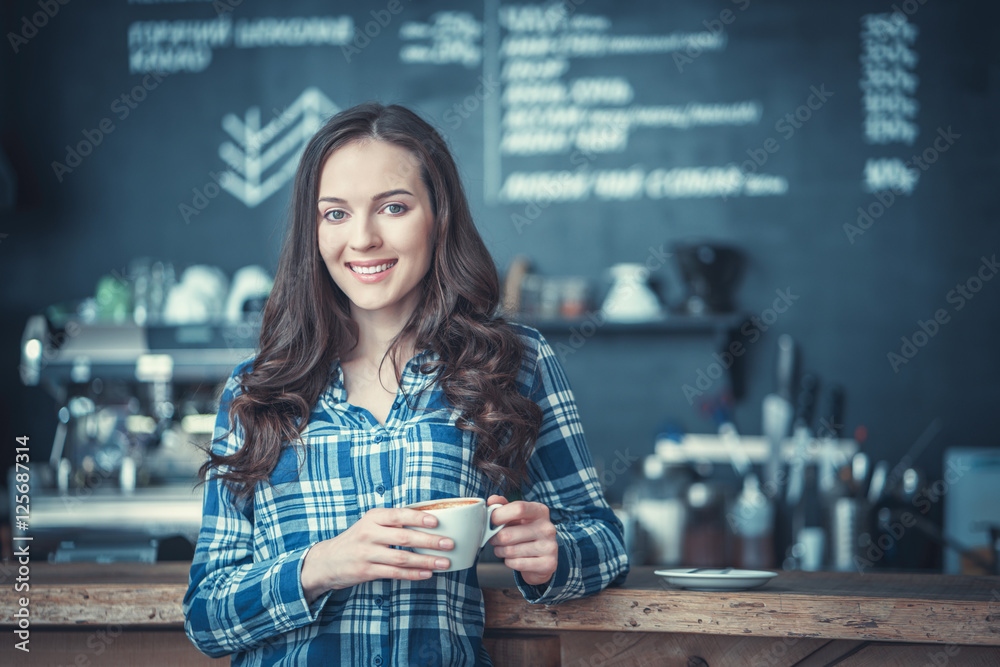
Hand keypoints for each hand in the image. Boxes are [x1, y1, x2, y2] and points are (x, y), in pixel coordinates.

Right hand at [300, 508, 452, 602]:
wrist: (327, 560)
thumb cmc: (357, 539)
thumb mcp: (370, 524)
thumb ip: (393, 522)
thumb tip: (428, 520)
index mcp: (372, 517)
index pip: (399, 515)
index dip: (418, 518)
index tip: (437, 522)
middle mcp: (369, 533)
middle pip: (404, 537)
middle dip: (430, 541)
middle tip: (449, 544)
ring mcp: (367, 553)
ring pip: (402, 558)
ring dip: (426, 561)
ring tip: (444, 562)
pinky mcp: (366, 571)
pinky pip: (394, 573)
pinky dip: (413, 574)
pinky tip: (427, 574)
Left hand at [486, 495, 558, 586]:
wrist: (543, 557)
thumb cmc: (526, 533)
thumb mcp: (517, 517)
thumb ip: (503, 506)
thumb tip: (492, 500)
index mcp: (540, 511)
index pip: (518, 508)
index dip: (499, 515)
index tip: (491, 521)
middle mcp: (547, 528)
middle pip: (508, 534)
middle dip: (495, 538)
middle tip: (495, 539)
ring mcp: (549, 546)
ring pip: (510, 551)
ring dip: (501, 551)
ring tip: (504, 549)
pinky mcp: (548, 564)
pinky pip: (517, 563)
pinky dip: (509, 562)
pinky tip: (514, 558)